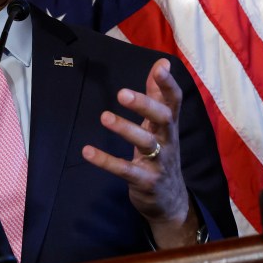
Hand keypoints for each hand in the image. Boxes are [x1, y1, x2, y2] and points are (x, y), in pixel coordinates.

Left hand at [82, 59, 200, 248]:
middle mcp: (169, 141)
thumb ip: (158, 94)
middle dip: (144, 105)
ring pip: (146, 143)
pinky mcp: (145, 181)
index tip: (160, 68)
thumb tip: (162, 61)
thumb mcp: (161, 125)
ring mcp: (159, 162)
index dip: (168, 84)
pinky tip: (87, 151)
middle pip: (163, 119)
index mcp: (170, 125)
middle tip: (122, 93)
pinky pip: (125, 170)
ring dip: (125, 129)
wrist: (171, 201)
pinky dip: (106, 161)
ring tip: (104, 117)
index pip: (174, 101)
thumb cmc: (162, 154)